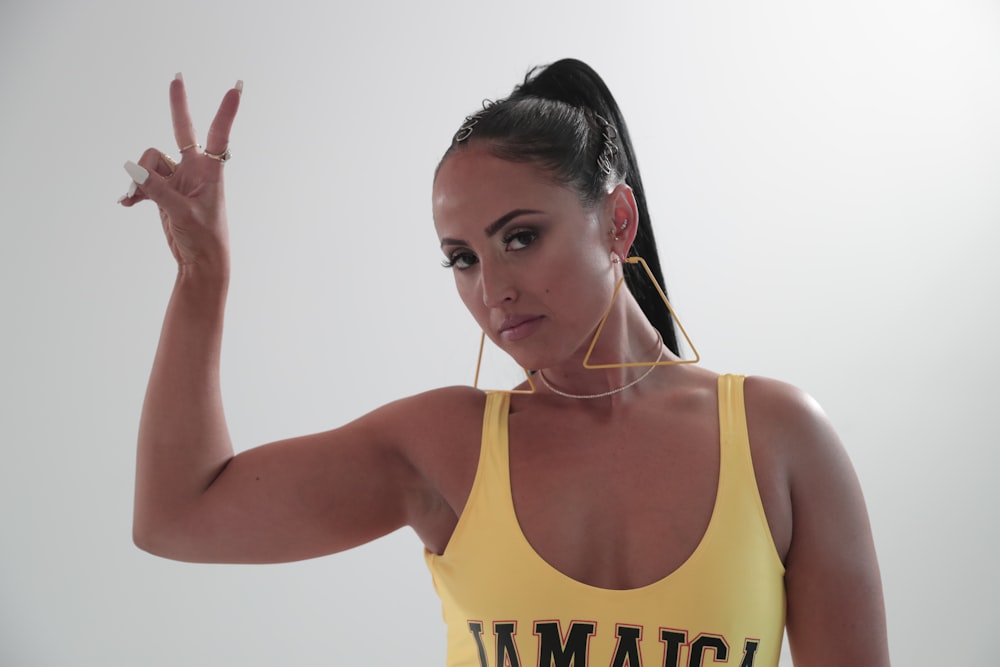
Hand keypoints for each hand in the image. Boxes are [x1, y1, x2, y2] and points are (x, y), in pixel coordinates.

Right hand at [120, 74, 241, 269]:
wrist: (200, 261)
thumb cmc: (204, 238)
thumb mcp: (182, 213)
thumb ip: (157, 190)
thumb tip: (131, 169)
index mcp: (210, 172)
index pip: (218, 135)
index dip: (226, 111)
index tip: (237, 88)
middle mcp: (194, 169)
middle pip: (182, 131)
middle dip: (178, 105)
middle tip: (176, 77)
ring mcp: (178, 178)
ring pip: (149, 161)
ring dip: (140, 179)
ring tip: (136, 199)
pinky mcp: (163, 190)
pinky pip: (141, 179)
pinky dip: (134, 190)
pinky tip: (126, 204)